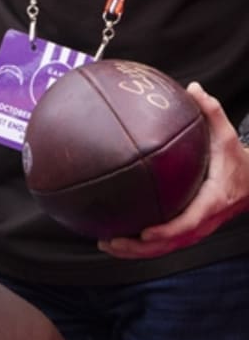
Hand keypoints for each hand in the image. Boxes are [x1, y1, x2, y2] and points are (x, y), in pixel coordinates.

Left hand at [101, 83, 248, 258]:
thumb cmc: (236, 159)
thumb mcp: (228, 136)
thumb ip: (212, 113)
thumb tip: (194, 88)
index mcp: (212, 202)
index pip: (188, 223)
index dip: (166, 231)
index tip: (144, 233)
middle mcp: (202, 221)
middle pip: (169, 244)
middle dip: (138, 248)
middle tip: (109, 241)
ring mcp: (195, 230)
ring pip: (163, 249)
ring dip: (134, 251)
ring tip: (104, 244)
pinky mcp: (188, 230)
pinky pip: (163, 242)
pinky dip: (139, 245)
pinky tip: (114, 237)